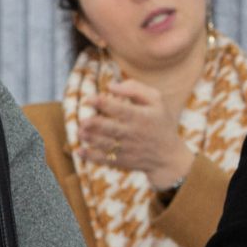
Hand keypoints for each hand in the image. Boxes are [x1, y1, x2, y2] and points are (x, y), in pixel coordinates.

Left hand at [78, 79, 196, 191]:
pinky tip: (79, 150)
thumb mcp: (156, 100)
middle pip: (108, 128)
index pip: (118, 108)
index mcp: (139, 116)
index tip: (88, 99)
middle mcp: (131, 133)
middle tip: (82, 120)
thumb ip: (135, 89)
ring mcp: (126, 148)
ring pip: (103, 143)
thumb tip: (111, 85)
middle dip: (93, 124)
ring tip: (80, 131)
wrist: (167, 156)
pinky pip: (103, 159)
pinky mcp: (121, 161)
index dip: (101, 103)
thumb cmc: (160, 121)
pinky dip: (90, 156)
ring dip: (89, 138)